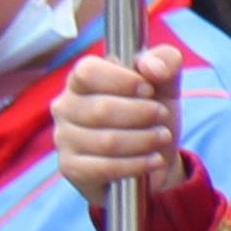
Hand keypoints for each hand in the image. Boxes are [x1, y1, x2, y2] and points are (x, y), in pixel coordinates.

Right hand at [54, 45, 190, 196]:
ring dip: (145, 140)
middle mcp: (65, 107)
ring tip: (163, 137)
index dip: (122, 80)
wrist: (154, 158)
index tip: (149, 90)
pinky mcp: (71, 168)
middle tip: (162, 117)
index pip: (88, 71)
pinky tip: (155, 161)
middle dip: (142, 114)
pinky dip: (137, 164)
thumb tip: (150, 66)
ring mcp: (64, 138)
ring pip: (107, 141)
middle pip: (102, 109)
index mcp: (81, 80)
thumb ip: (166, 62)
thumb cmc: (152, 114)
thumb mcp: (166, 84)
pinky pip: (104, 168)